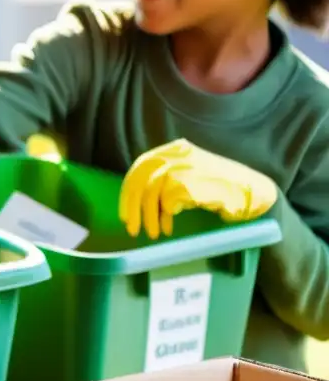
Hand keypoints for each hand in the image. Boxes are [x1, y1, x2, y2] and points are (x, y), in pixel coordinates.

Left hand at [119, 139, 277, 239]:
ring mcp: (186, 167)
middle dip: (133, 206)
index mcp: (175, 148)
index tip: (125, 212)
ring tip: (155, 232)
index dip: (129, 190)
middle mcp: (178, 154)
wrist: (255, 192)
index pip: (141, 166)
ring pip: (152, 192)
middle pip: (141, 178)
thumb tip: (138, 198)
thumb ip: (166, 176)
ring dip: (149, 216)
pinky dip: (165, 217)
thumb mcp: (190, 172)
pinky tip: (170, 227)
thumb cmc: (221, 187)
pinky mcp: (192, 184)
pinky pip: (167, 202)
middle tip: (132, 227)